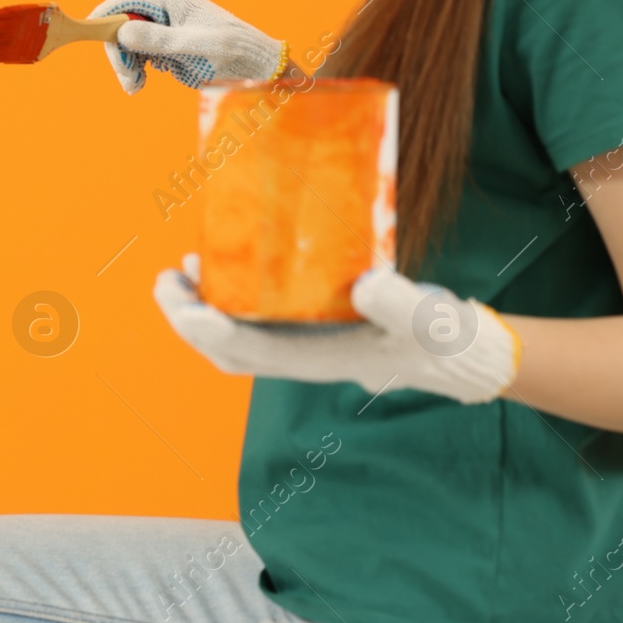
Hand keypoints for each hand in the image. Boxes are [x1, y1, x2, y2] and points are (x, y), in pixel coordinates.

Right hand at [89, 0, 286, 93]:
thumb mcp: (194, 48)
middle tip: (127, 79)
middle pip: (126, 23)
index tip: (90, 30)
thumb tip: (121, 30)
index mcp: (175, 1)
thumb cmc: (233, 54)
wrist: (260, 68)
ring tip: (136, 87)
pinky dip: (139, 68)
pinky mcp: (173, 46)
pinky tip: (145, 81)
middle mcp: (170, 11)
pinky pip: (145, 53)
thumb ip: (158, 39)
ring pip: (133, 41)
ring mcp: (171, 28)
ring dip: (128, 63)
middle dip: (119, 50)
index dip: (106, 12)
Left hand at [153, 254, 521, 404]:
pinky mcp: (305, 323)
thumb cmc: (444, 339)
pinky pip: (252, 316)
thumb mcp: (430, 320)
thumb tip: (365, 287)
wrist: (457, 353)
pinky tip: (223, 262)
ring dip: (200, 307)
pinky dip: (228, 295)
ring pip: (233, 333)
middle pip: (227, 348)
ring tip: (178, 273)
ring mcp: (299, 342)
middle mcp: (299, 355)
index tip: (191, 309)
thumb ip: (402, 304)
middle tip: (165, 282)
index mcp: (319, 360)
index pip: (253, 354)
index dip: (217, 334)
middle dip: (189, 319)